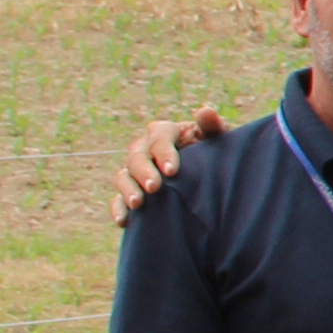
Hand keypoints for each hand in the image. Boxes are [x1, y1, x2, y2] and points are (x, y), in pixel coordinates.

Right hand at [114, 106, 231, 223]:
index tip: (172, 171)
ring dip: (128, 190)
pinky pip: (117, 199)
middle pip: (137, 157)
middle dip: (144, 173)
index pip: (160, 139)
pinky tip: (124, 221)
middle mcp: (144, 149)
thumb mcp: (215, 139)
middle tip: (155, 187)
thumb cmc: (212, 153)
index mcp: (164, 133)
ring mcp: (134, 171)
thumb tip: (205, 111)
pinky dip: (118, 208)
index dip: (164, 153)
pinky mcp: (130, 191)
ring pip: (123, 176)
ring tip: (138, 204)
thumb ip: (212, 127)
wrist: (207, 176)